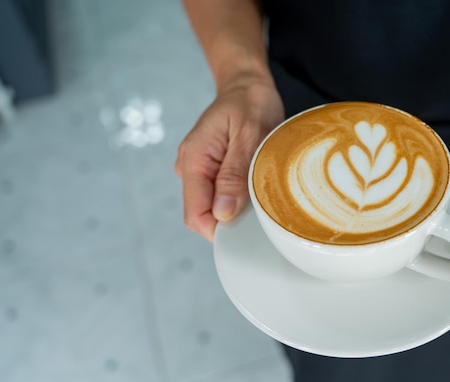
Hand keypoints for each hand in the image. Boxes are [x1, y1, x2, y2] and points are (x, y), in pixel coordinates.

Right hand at [175, 74, 283, 240]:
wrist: (247, 85)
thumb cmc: (251, 103)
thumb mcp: (249, 136)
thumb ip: (234, 175)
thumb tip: (222, 214)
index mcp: (194, 160)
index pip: (196, 215)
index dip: (220, 229)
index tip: (250, 224)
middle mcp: (189, 167)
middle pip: (202, 215)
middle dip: (230, 220)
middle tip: (260, 204)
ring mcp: (197, 169)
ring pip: (212, 207)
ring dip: (235, 208)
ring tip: (257, 188)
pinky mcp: (208, 169)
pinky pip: (218, 195)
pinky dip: (236, 198)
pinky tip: (252, 185)